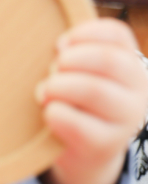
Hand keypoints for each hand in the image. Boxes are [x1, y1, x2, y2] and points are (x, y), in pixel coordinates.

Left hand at [37, 18, 147, 183]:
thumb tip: (43, 31)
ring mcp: (126, 120)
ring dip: (58, 86)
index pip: (117, 34)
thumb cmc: (73, 99)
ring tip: (45, 92)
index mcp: (131, 64)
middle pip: (108, 60)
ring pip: (93, 89)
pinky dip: (53, 113)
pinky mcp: (106, 145)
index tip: (59, 44)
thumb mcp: (78, 70)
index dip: (83, 33)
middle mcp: (139, 91)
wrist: (83, 152)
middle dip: (70, 60)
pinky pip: (75, 123)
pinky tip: (49, 113)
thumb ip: (69, 49)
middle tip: (52, 69)